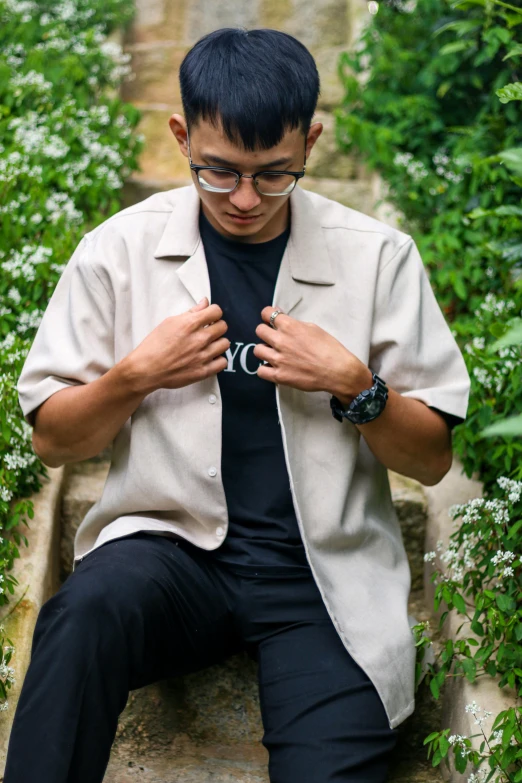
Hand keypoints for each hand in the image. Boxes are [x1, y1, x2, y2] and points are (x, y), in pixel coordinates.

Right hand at [126, 297, 229, 394]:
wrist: (146, 369)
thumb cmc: (154, 345)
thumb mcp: (169, 322)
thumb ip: (190, 312)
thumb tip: (204, 303)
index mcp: (190, 324)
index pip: (216, 311)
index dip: (213, 313)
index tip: (209, 317)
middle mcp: (199, 339)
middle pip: (223, 326)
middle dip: (216, 326)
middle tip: (208, 330)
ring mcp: (202, 356)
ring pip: (225, 343)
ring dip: (218, 342)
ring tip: (209, 344)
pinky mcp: (203, 371)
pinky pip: (223, 362)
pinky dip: (218, 359)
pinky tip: (210, 357)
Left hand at [253, 306, 371, 401]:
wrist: (338, 371)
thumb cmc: (330, 349)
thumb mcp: (314, 328)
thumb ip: (295, 324)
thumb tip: (283, 319)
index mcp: (289, 326)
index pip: (266, 313)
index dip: (268, 316)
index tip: (271, 320)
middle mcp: (281, 341)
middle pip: (259, 331)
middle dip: (266, 332)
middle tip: (273, 337)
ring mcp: (278, 359)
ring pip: (257, 350)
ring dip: (264, 350)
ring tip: (274, 353)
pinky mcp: (279, 376)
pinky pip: (261, 371)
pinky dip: (265, 369)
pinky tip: (273, 367)